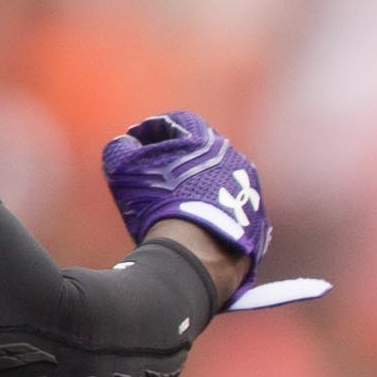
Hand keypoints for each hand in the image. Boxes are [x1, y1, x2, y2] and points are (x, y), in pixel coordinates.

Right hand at [101, 109, 269, 274]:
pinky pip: (232, 210)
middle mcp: (236, 161)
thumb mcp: (123, 169)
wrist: (196, 254)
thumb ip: (120, 148)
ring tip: (176, 201)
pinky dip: (216, 213)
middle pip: (203, 151)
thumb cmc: (157, 205)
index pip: (179, 123)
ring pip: (220, 181)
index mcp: (207, 140)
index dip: (152, 130)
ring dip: (199, 185)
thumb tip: (125, 144)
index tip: (135, 143)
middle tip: (155, 171)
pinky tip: (198, 224)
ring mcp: (251, 192)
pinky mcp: (256, 222)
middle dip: (178, 157)